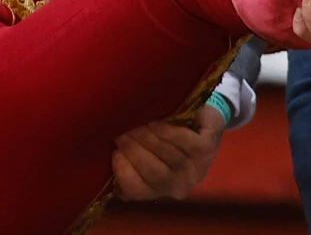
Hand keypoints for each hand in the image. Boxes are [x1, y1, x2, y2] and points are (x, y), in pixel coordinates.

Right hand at [111, 104, 226, 200]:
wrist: (197, 120)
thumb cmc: (161, 138)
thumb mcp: (141, 154)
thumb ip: (124, 161)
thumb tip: (102, 159)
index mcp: (157, 190)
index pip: (135, 189)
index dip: (122, 169)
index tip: (113, 149)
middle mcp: (178, 186)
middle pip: (154, 172)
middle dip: (134, 149)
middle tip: (120, 130)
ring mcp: (196, 168)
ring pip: (170, 156)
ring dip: (149, 137)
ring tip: (135, 122)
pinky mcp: (208, 149)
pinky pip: (186, 143)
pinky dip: (168, 132)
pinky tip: (156, 122)